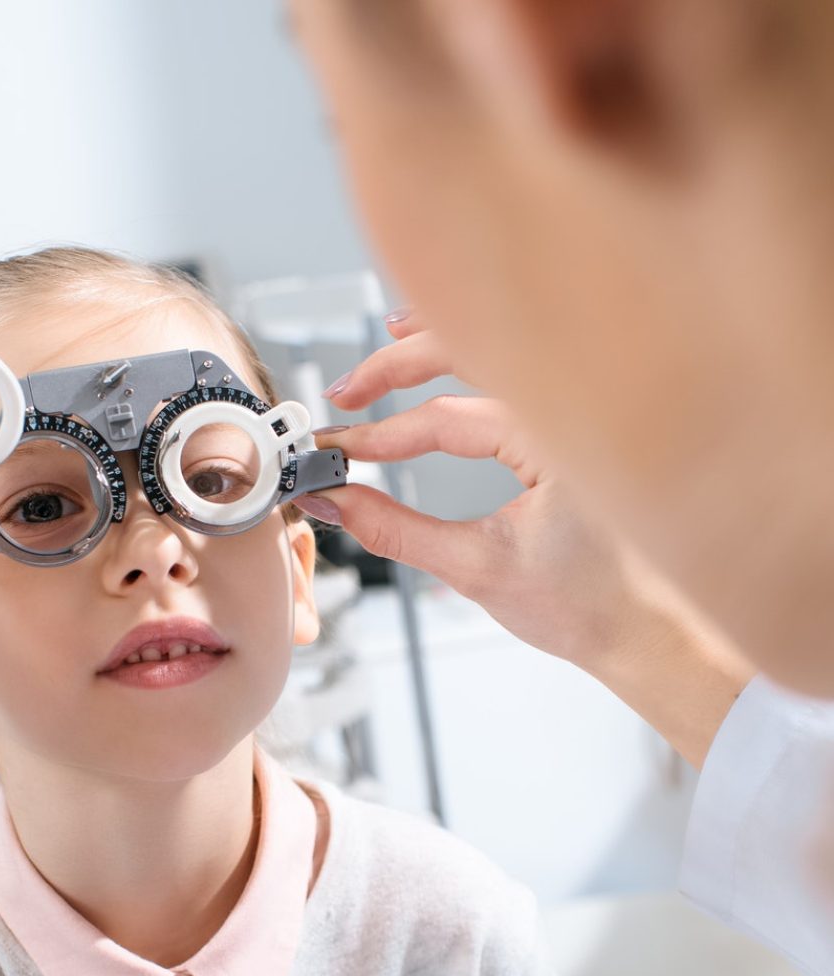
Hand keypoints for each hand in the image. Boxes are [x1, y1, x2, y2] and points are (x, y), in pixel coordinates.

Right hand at [308, 317, 665, 672]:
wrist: (646, 633)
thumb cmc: (588, 606)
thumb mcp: (477, 569)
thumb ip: (395, 530)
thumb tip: (337, 502)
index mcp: (560, 443)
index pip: (447, 419)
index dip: (382, 435)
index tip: (338, 453)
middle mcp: (577, 413)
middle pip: (472, 353)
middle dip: (399, 365)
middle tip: (345, 394)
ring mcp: (582, 415)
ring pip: (502, 351)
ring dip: (444, 339)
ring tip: (391, 334)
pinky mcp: (578, 431)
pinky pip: (522, 376)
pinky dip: (480, 360)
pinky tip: (450, 351)